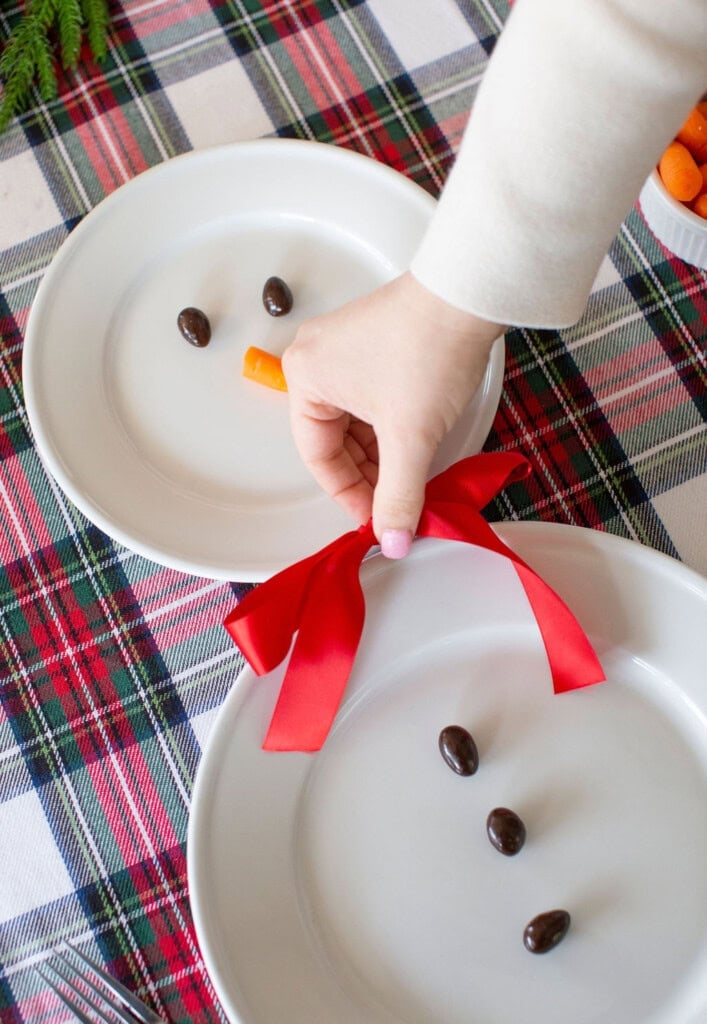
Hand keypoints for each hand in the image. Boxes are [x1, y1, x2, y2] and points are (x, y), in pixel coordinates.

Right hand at [282, 272, 504, 556]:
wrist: (469, 292)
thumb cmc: (428, 353)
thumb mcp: (410, 437)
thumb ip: (399, 496)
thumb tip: (392, 542)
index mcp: (305, 377)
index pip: (318, 457)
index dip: (349, 496)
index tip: (377, 521)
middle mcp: (316, 358)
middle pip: (336, 439)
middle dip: (370, 473)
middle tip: (399, 503)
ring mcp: (344, 347)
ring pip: (357, 421)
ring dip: (383, 452)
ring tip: (414, 476)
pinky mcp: (374, 341)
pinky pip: (372, 398)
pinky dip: (391, 426)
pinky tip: (416, 444)